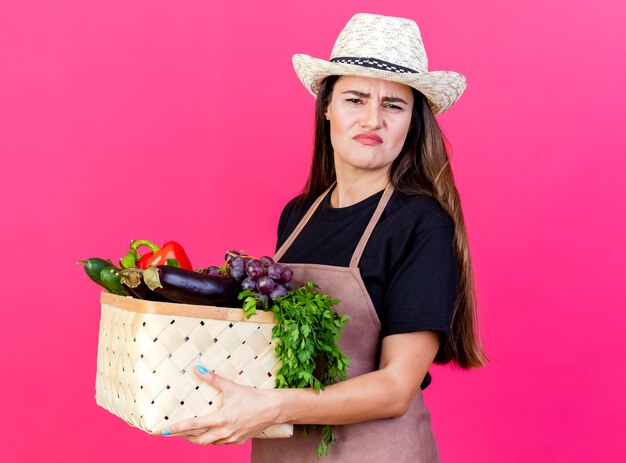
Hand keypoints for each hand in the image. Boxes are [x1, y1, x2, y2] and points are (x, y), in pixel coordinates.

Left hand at [160, 365, 279, 445]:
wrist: (273, 409)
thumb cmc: (253, 397)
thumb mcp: (232, 387)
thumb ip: (214, 379)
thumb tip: (199, 369)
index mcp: (220, 419)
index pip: (193, 425)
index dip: (177, 429)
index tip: (164, 431)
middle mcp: (224, 432)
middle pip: (199, 441)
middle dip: (188, 438)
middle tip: (181, 433)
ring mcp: (232, 438)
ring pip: (211, 444)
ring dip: (202, 439)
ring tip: (197, 432)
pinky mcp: (239, 441)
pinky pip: (223, 443)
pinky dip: (216, 439)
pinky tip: (216, 433)